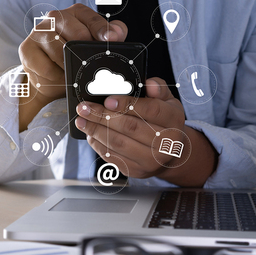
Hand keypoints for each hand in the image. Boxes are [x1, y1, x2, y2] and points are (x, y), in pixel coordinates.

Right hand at [17, 4, 126, 130]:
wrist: (49, 78)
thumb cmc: (75, 58)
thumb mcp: (95, 46)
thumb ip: (112, 35)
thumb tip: (117, 33)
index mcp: (75, 13)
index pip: (91, 18)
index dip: (102, 29)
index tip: (111, 39)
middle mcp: (55, 17)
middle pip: (77, 34)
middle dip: (86, 54)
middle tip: (90, 67)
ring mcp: (38, 31)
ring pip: (60, 52)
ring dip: (70, 68)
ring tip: (72, 74)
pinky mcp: (26, 49)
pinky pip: (47, 68)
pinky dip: (56, 78)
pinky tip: (58, 78)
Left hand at [75, 78, 217, 186]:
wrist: (171, 154)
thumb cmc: (166, 123)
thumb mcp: (169, 102)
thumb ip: (159, 90)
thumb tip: (149, 83)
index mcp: (174, 121)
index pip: (151, 110)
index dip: (127, 104)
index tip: (108, 100)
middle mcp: (165, 144)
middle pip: (130, 127)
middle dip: (103, 116)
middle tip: (85, 108)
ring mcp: (150, 160)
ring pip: (118, 143)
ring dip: (95, 130)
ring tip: (81, 120)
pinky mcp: (136, 171)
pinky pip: (113, 157)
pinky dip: (98, 144)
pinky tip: (90, 133)